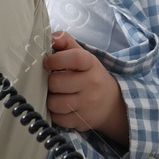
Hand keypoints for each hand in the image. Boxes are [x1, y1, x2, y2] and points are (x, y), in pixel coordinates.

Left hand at [44, 29, 128, 144]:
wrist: (111, 102)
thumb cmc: (90, 75)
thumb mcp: (83, 56)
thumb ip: (66, 42)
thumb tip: (50, 37)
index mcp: (91, 64)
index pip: (74, 58)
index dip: (56, 59)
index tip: (47, 62)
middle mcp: (92, 84)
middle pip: (57, 83)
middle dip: (49, 82)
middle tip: (51, 81)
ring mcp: (88, 104)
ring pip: (55, 103)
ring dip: (49, 99)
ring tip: (54, 95)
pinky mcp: (83, 121)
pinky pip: (58, 119)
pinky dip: (54, 114)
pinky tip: (59, 107)